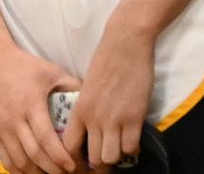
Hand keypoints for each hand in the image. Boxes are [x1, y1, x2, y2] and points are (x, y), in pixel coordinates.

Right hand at [0, 44, 82, 173]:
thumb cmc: (24, 66)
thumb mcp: (52, 72)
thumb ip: (72, 86)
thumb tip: (90, 102)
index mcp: (31, 105)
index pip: (46, 138)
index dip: (59, 156)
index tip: (74, 166)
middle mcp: (14, 120)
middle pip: (33, 154)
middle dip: (52, 169)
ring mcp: (1, 129)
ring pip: (18, 161)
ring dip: (36, 173)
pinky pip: (5, 158)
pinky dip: (18, 170)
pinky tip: (32, 172)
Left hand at [63, 19, 153, 171]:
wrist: (125, 43)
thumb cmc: (106, 60)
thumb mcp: (87, 87)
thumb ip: (87, 109)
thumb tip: (90, 128)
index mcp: (79, 111)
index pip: (68, 148)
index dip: (75, 161)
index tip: (82, 163)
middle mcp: (94, 119)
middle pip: (92, 158)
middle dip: (98, 165)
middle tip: (104, 163)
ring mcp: (114, 119)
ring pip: (110, 156)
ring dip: (115, 157)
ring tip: (119, 150)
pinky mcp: (134, 116)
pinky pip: (131, 146)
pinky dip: (132, 149)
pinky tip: (133, 142)